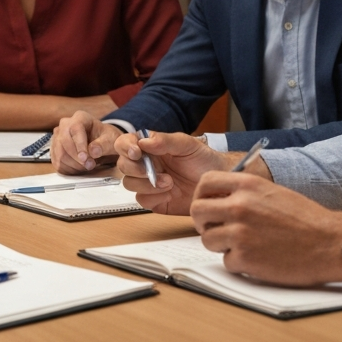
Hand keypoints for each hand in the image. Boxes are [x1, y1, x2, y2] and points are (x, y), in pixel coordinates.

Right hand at [51, 111, 119, 173]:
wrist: (102, 144)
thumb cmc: (106, 139)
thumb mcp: (111, 140)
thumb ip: (104, 145)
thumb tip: (93, 151)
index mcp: (80, 118)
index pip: (75, 129)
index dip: (79, 145)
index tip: (86, 159)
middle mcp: (65, 124)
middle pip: (63, 141)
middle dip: (76, 157)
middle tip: (90, 165)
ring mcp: (58, 136)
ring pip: (59, 154)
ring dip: (73, 165)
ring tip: (87, 166)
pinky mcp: (55, 149)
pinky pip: (57, 162)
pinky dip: (68, 169)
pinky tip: (79, 168)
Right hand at [116, 130, 235, 214]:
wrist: (218, 185)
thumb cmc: (204, 161)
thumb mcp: (187, 144)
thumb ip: (165, 140)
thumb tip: (143, 141)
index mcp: (150, 147)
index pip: (125, 143)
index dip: (125, 147)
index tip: (137, 152)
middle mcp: (146, 164)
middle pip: (123, 165)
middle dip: (136, 168)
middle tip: (153, 170)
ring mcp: (149, 183)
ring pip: (129, 183)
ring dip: (147, 183)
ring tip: (169, 182)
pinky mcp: (155, 201)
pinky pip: (142, 200)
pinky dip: (154, 196)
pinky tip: (169, 193)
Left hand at [191, 172, 341, 285]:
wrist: (331, 243)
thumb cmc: (305, 218)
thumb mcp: (272, 192)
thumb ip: (243, 192)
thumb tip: (216, 199)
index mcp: (246, 185)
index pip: (205, 183)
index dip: (202, 196)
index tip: (208, 206)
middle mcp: (239, 206)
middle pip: (197, 212)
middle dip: (204, 223)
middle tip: (217, 229)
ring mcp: (240, 233)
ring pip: (207, 239)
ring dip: (221, 245)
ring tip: (243, 245)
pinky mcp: (245, 259)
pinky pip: (226, 261)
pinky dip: (238, 263)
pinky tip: (258, 259)